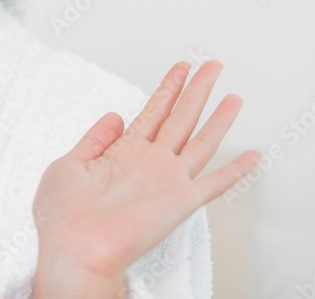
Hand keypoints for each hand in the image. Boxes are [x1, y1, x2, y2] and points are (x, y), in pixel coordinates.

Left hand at [30, 60, 260, 295]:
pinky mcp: (180, 202)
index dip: (167, 88)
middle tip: (213, 66)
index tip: (181, 67)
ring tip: (234, 95)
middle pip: (180, 118)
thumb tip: (114, 116)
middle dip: (196, 90)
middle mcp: (149, 163)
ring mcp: (166, 181)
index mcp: (122, 153)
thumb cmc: (62, 215)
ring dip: (219, 118)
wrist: (71, 248)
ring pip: (201, 141)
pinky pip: (215, 184)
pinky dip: (236, 171)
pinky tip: (252, 156)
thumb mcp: (70, 163)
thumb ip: (94, 138)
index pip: (152, 112)